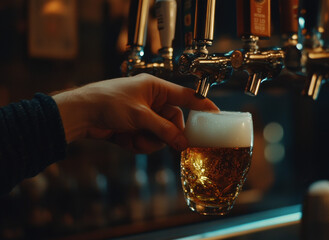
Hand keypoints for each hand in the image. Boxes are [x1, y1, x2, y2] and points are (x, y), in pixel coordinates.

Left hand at [53, 74, 218, 152]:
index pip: (186, 96)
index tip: (216, 114)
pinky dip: (138, 144)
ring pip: (160, 135)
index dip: (202, 105)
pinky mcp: (135, 129)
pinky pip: (147, 141)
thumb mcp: (140, 116)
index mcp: (155, 88)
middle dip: (167, 134)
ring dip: (150, 141)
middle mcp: (152, 101)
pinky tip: (125, 140)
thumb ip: (164, 130)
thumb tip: (183, 143)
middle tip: (166, 142)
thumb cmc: (107, 102)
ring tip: (135, 139)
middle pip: (173, 122)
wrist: (80, 114)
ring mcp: (143, 116)